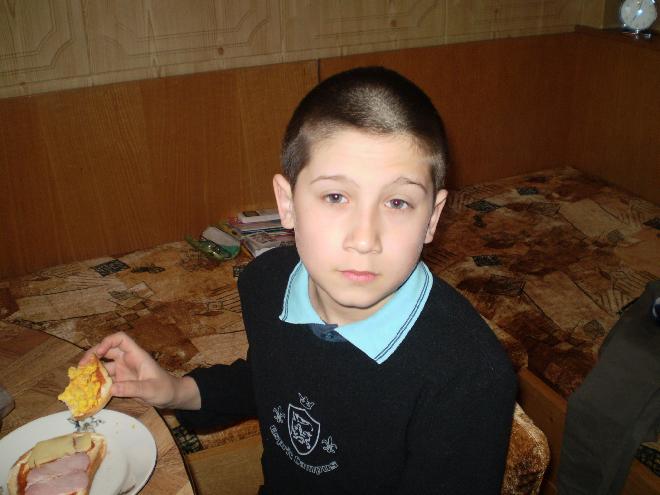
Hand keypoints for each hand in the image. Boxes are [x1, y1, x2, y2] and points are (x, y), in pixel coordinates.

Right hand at [81, 332, 199, 409]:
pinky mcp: (121, 381)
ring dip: (92, 371)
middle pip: (107, 351)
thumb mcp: (150, 389)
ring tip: (79, 380)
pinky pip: (106, 380)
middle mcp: (127, 360)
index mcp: (136, 355)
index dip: (108, 342)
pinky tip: (88, 391)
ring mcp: (123, 370)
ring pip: (103, 366)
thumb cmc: (164, 389)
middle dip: (92, 356)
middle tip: (79, 368)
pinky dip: (97, 384)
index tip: (99, 353)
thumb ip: (132, 388)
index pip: (120, 339)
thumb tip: (110, 388)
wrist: (171, 396)